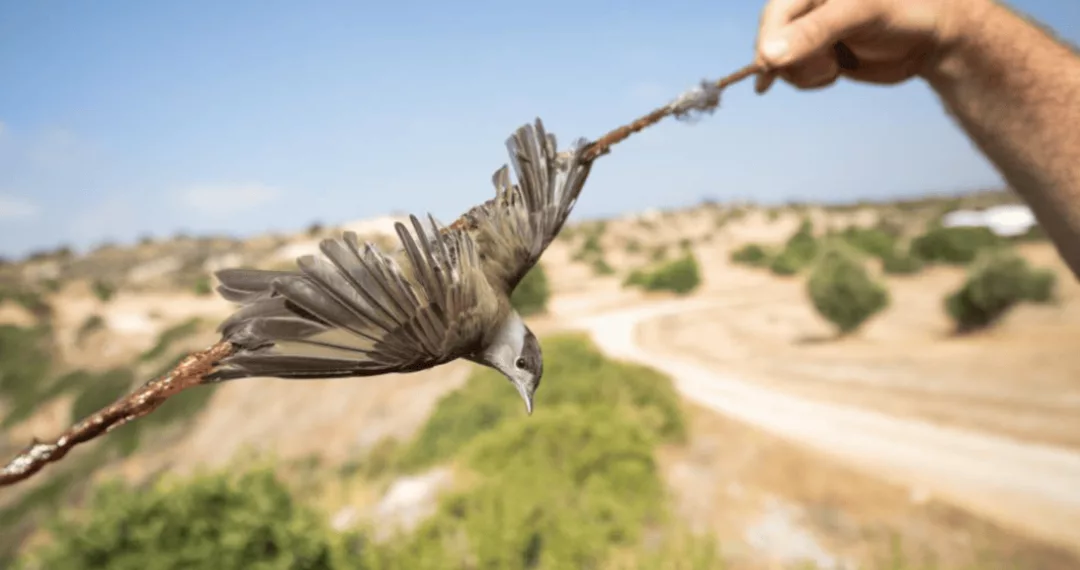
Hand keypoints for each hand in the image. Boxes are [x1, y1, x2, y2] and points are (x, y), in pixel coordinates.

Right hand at [753, 0, 977, 93]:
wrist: (936, 36)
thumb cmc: (906, 10)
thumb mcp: (860, 14)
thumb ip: (815, 31)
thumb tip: (768, 55)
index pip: (774, 15)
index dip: (768, 43)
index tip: (767, 72)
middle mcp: (808, 7)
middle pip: (772, 39)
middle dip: (792, 61)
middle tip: (827, 67)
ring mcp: (812, 32)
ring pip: (782, 61)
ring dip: (804, 73)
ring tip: (835, 68)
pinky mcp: (820, 54)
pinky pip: (797, 73)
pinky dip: (811, 80)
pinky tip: (835, 73)